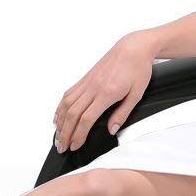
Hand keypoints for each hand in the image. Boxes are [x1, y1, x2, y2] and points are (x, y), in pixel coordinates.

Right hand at [53, 32, 156, 152]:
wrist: (133, 48)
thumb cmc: (138, 69)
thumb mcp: (136, 95)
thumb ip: (122, 114)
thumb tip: (111, 130)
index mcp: (107, 93)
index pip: (86, 119)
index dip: (78, 135)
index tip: (75, 146)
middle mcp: (93, 87)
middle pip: (72, 114)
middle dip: (65, 133)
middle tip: (62, 147)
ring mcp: (87, 82)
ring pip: (66, 104)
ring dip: (60, 122)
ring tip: (58, 136)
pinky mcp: (85, 78)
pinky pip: (68, 94)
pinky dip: (60, 107)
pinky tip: (58, 117)